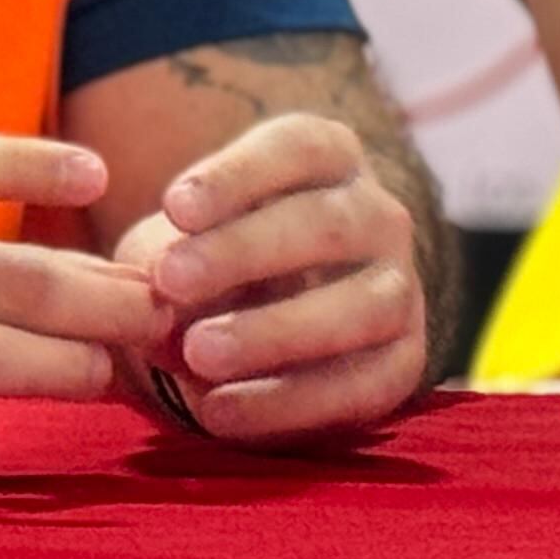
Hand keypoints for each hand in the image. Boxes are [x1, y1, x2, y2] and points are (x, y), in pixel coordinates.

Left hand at [108, 112, 424, 444]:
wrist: (249, 333)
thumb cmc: (200, 265)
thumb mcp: (171, 246)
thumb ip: (164, 261)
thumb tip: (156, 296)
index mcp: (325, 162)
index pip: (298, 147)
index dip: (238, 175)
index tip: (174, 207)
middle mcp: (376, 217)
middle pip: (327, 223)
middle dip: (244, 252)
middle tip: (169, 282)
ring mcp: (401, 289)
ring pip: (361, 305)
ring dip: (276, 331)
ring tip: (198, 353)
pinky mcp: (403, 363)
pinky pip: (362, 386)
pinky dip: (289, 403)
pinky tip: (218, 411)